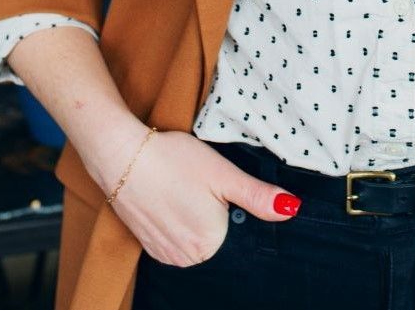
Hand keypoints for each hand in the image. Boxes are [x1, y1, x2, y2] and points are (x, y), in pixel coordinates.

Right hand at [95, 127, 301, 265]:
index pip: (241, 238)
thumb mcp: (222, 173)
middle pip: (219, 241)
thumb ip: (258, 196)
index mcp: (210, 244)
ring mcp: (167, 254)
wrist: (122, 156)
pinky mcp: (150, 246)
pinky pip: (177, 241)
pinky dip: (180, 223)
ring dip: (199, 221)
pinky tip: (176, 199)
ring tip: (190, 192)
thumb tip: (292, 209)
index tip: (228, 194)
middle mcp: (188, 258)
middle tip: (208, 188)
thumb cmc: (173, 160)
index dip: (239, 213)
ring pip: (197, 240)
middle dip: (220, 217)